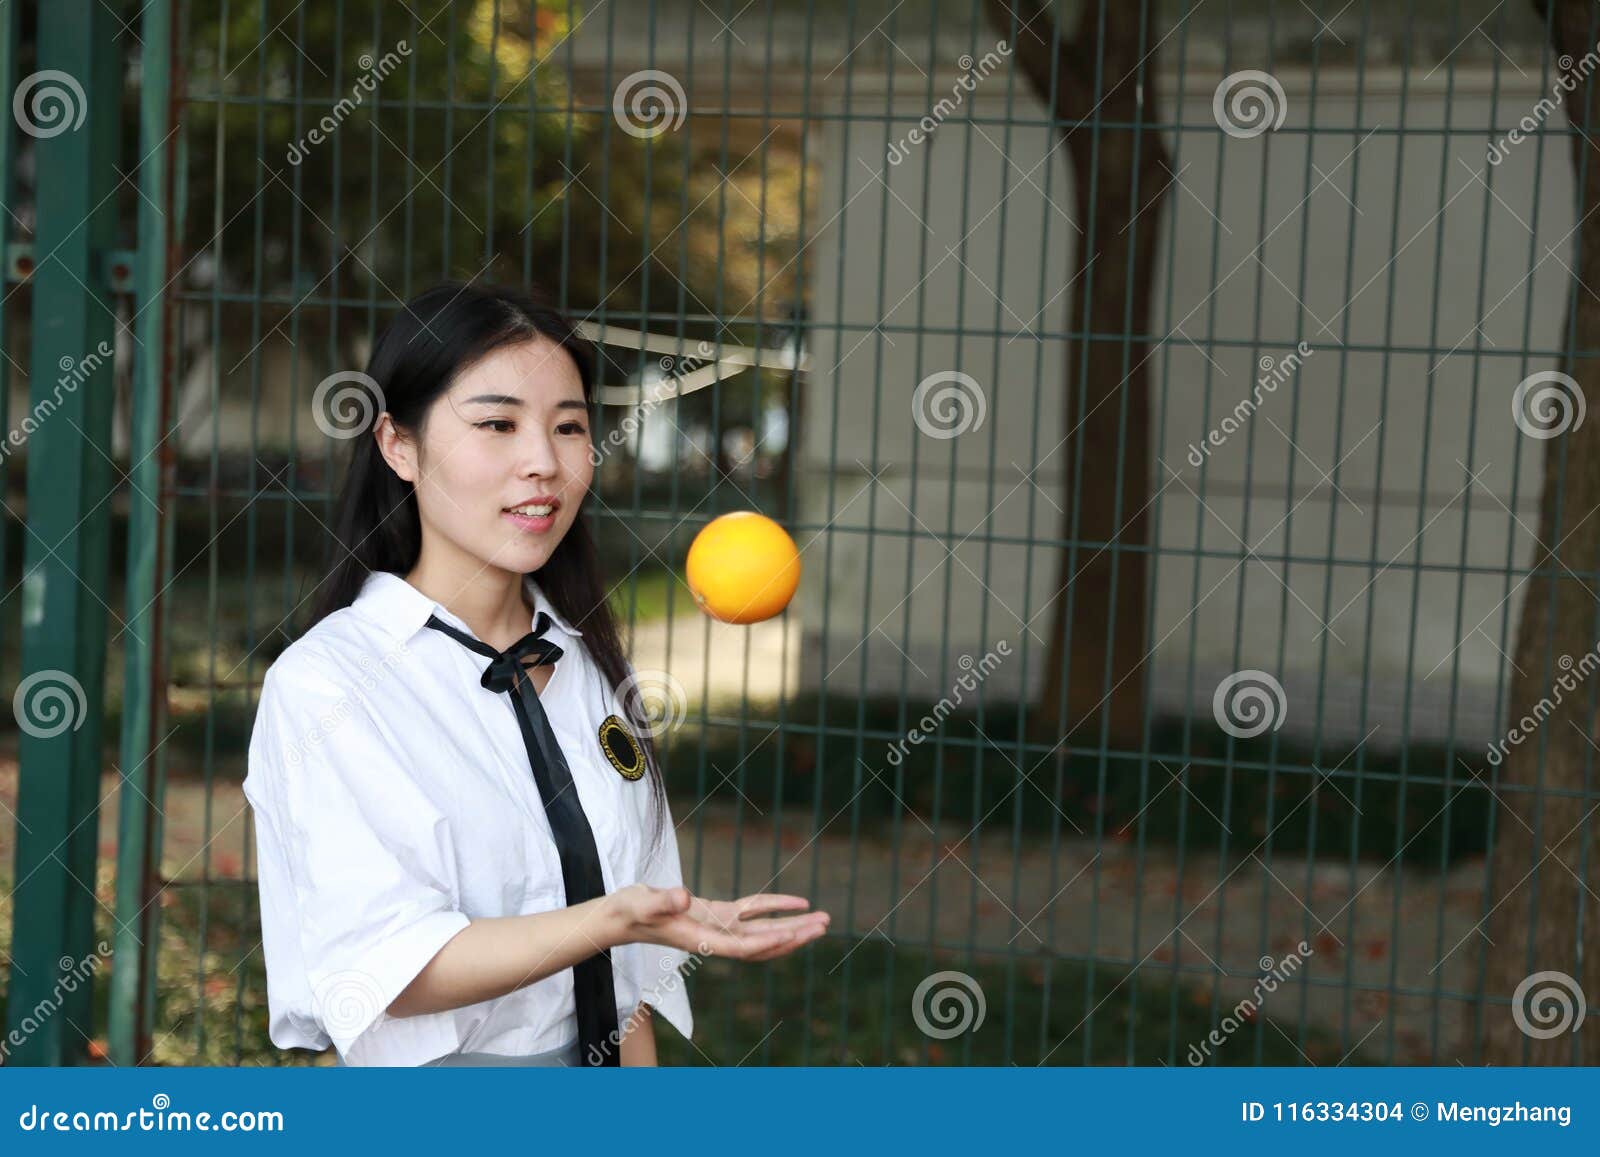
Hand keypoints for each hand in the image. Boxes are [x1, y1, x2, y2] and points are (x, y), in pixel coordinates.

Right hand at [608, 884, 829, 960]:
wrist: (621, 917)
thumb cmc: (629, 911)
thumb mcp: (641, 903)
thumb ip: (661, 901)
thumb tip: (683, 896)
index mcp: (700, 940)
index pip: (741, 946)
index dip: (768, 942)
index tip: (794, 934)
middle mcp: (715, 938)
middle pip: (762, 943)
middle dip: (794, 936)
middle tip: (825, 925)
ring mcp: (718, 928)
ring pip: (764, 931)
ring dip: (793, 926)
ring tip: (823, 920)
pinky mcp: (718, 915)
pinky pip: (753, 913)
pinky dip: (775, 909)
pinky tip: (797, 904)